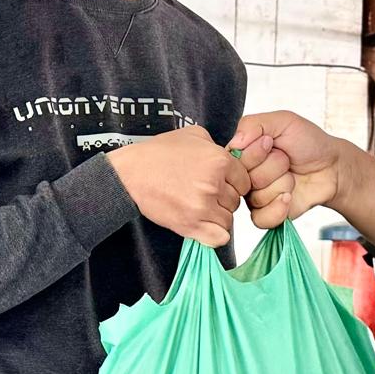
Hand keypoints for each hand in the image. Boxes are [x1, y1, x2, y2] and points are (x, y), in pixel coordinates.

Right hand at [107, 125, 247, 247]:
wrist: (129, 175)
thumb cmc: (157, 154)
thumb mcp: (192, 135)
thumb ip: (216, 146)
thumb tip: (231, 155)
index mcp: (219, 161)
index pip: (245, 181)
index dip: (234, 182)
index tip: (221, 182)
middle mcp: (213, 185)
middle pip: (236, 201)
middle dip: (224, 198)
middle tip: (203, 193)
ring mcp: (202, 207)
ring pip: (228, 220)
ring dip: (217, 216)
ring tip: (199, 206)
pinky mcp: (190, 226)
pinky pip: (219, 238)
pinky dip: (214, 234)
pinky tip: (203, 224)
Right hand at [233, 111, 353, 229]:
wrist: (333, 167)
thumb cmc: (308, 142)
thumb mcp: (283, 121)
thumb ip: (253, 125)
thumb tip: (234, 142)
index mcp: (243, 153)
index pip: (232, 160)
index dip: (254, 153)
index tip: (271, 143)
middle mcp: (245, 176)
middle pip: (245, 179)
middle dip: (274, 166)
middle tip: (286, 159)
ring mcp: (255, 197)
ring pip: (256, 197)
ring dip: (282, 184)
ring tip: (292, 176)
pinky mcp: (267, 215)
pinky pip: (260, 219)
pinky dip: (278, 208)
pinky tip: (289, 197)